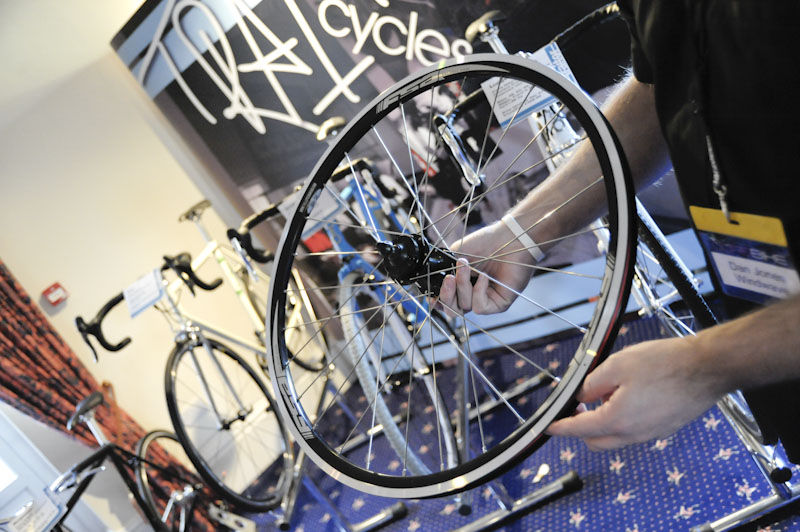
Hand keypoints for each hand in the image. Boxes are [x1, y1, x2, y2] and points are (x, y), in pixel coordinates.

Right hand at [438, 221, 534, 315]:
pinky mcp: (498, 304)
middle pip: (452, 310)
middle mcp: (472, 295)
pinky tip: (484, 276)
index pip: (445, 302)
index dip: (437, 301)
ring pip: (464, 307)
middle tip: (448, 279)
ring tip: (466, 266)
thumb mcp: (455, 255)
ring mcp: (485, 300)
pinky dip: (478, 291)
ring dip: (463, 286)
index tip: (431, 295)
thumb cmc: (485, 243)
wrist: (507, 239)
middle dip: (446, 296)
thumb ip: (442, 270)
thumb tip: (430, 286)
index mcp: (461, 286)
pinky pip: (479, 307)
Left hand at [546, 336, 723, 449]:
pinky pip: (635, 432)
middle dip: (581, 427)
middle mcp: (634, 434)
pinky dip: (623, 420)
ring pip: (616, 437)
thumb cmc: (664, 363)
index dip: (560, 427)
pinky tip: (628, 396)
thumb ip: (593, 384)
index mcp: (618, 420)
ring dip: (604, 422)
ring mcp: (651, 434)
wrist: (707, 368)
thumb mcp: (617, 365)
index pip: (579, 429)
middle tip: (579, 404)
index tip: (549, 427)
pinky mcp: (665, 429)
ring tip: (607, 392)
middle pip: (596, 440)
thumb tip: (582, 396)